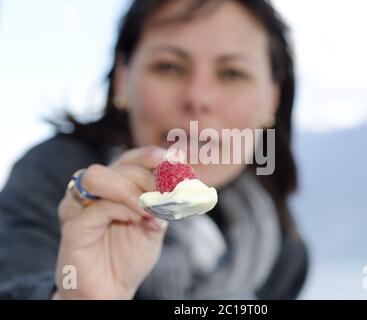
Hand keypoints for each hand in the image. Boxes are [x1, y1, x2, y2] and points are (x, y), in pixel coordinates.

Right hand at [54, 146, 167, 298]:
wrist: (110, 290)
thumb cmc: (129, 256)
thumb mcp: (155, 225)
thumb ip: (163, 203)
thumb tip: (180, 181)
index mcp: (115, 186)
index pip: (131, 158)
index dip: (152, 155)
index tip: (175, 159)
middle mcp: (94, 191)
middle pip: (120, 165)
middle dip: (150, 178)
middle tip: (169, 194)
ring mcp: (79, 205)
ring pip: (100, 177)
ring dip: (131, 189)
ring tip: (151, 208)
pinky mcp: (73, 225)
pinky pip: (99, 207)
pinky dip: (125, 209)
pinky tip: (142, 219)